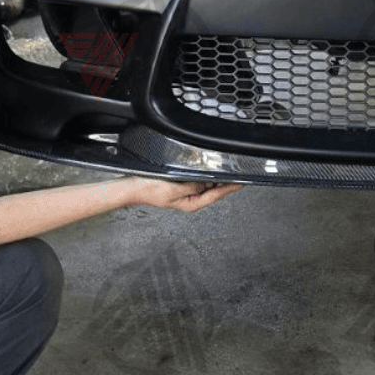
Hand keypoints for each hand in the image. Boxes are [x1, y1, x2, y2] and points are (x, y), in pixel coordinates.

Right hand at [126, 177, 242, 211]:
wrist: (134, 187)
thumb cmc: (150, 190)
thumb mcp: (174, 188)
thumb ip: (193, 186)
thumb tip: (207, 183)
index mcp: (190, 204)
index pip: (215, 196)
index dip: (229, 189)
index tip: (240, 184)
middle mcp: (190, 199)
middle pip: (213, 190)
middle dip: (225, 183)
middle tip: (238, 174)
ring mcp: (186, 193)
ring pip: (206, 185)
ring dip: (216, 178)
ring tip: (228, 171)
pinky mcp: (181, 186)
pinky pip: (198, 181)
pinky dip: (206, 176)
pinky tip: (210, 171)